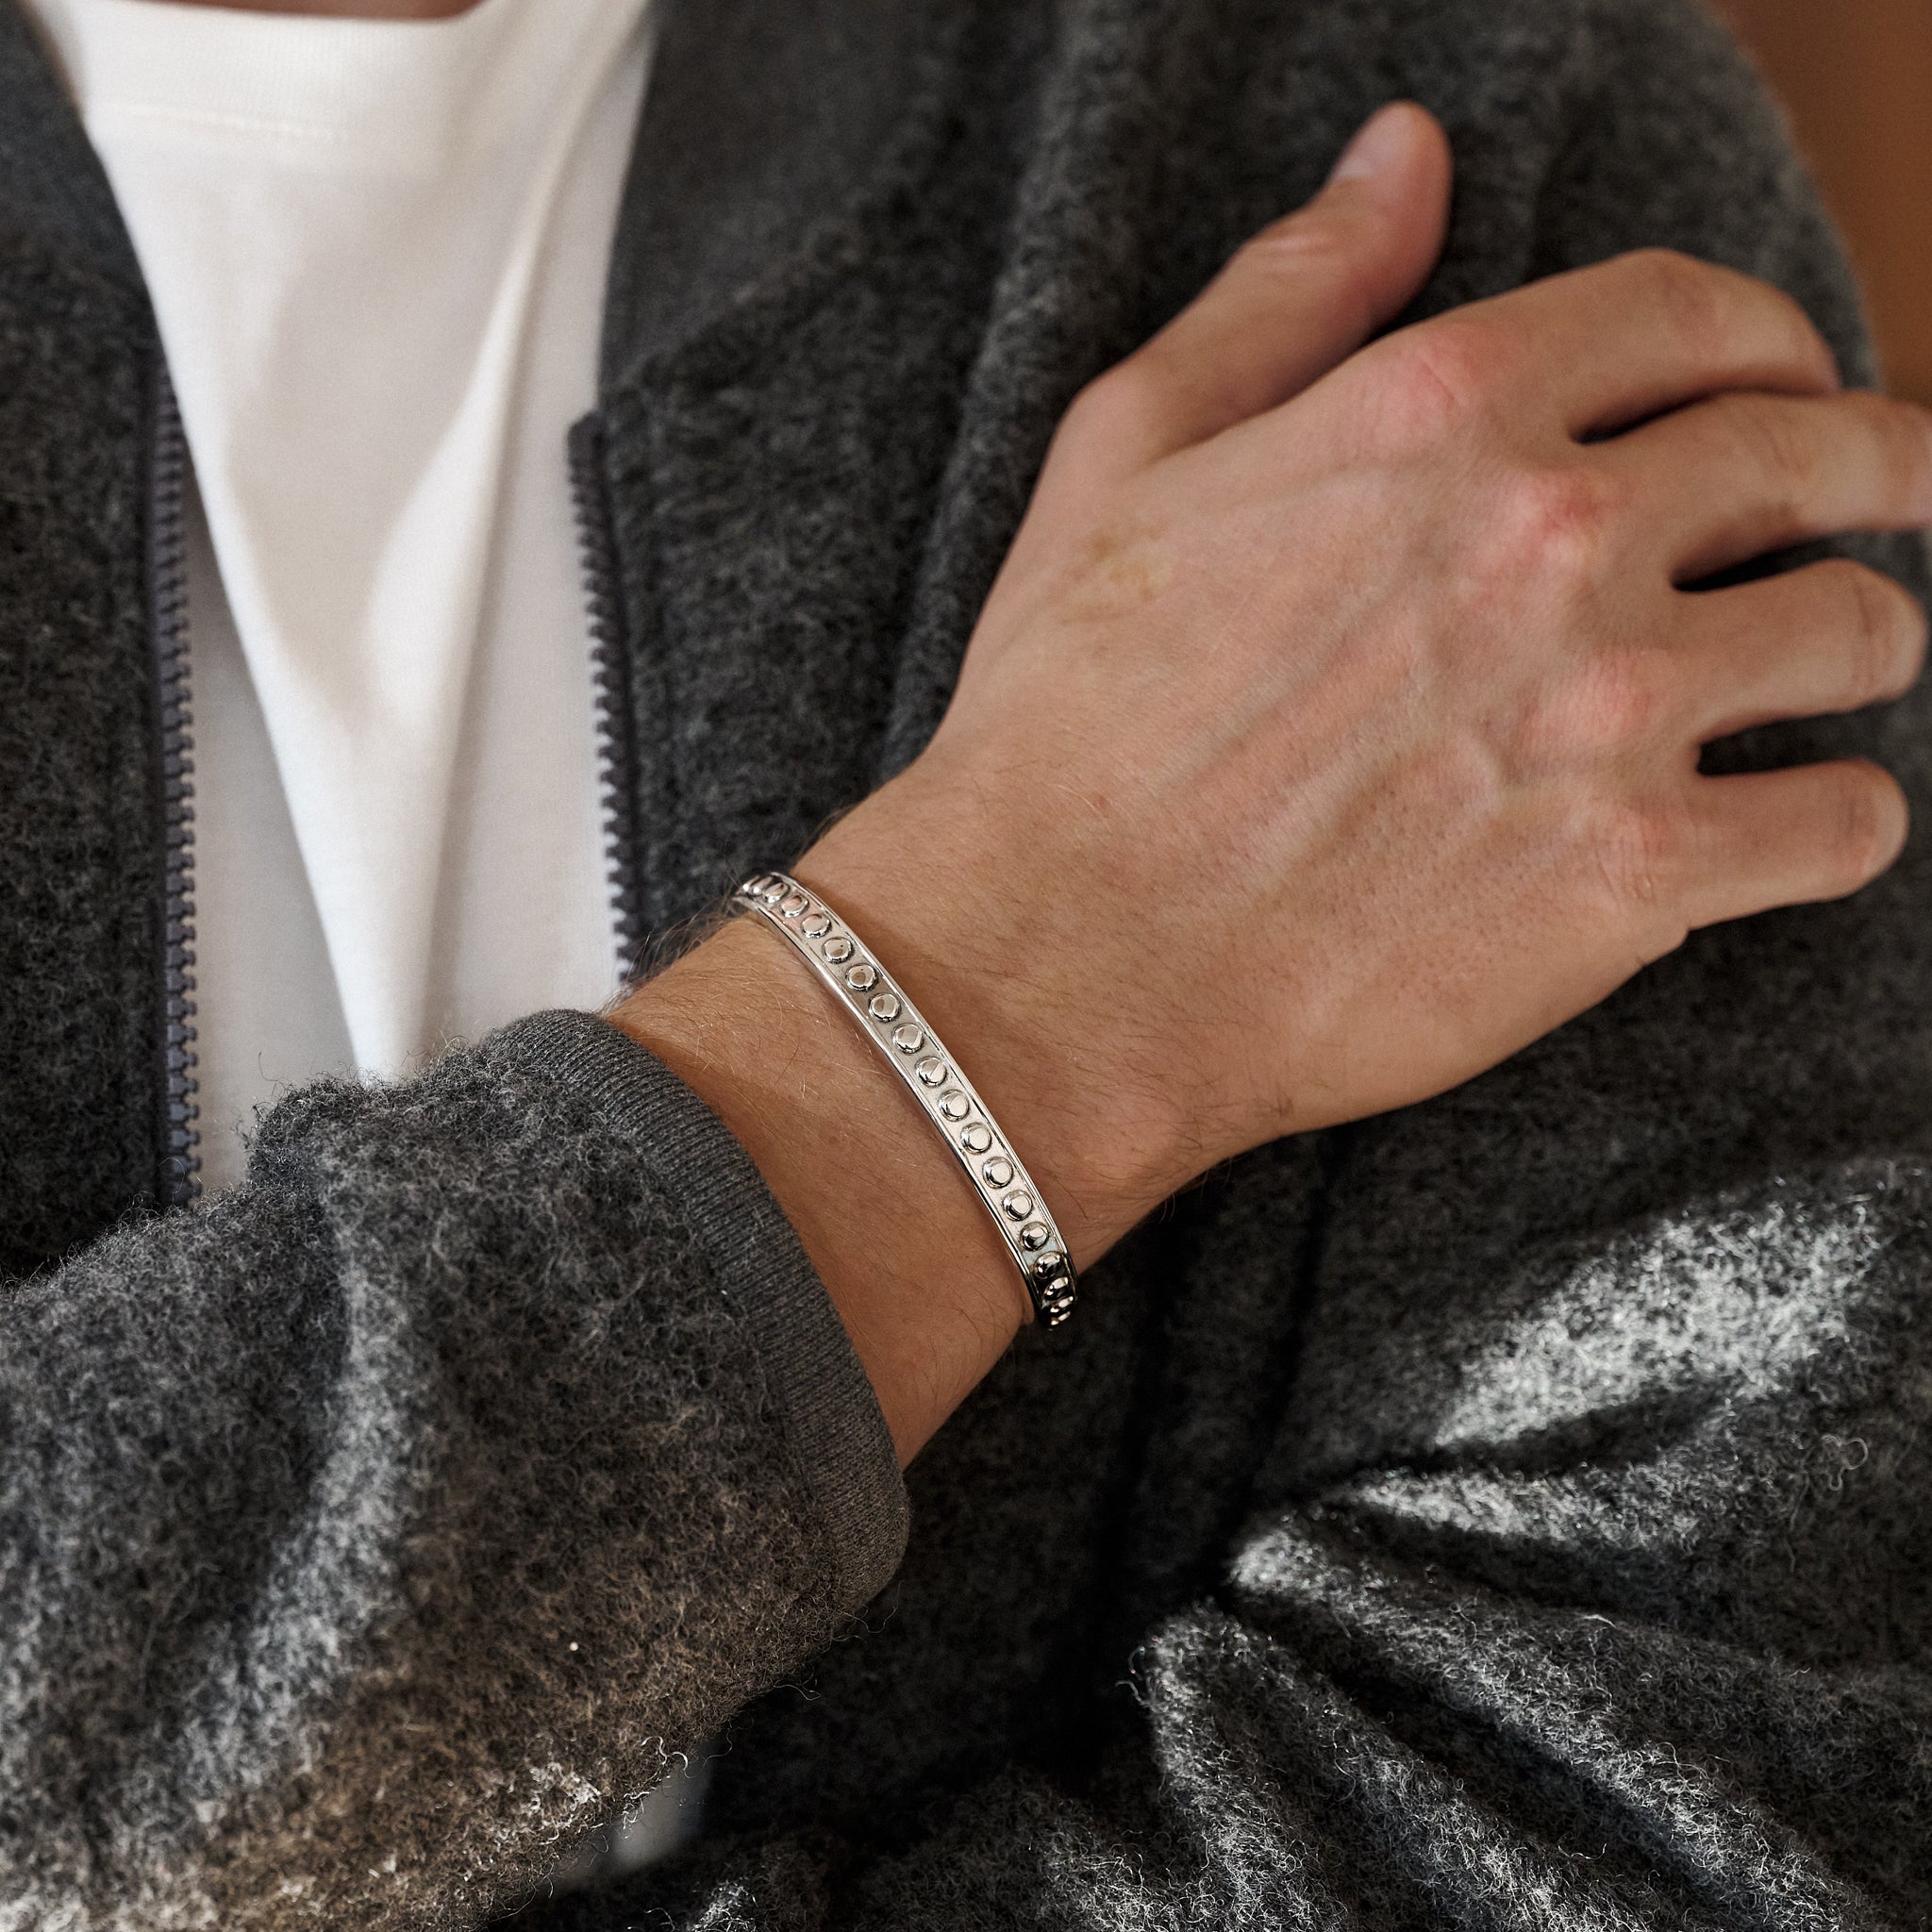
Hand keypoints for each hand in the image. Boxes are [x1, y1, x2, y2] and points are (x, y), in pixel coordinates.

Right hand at [802, 100, 1931, 1260]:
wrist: (1054, 963)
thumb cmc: (1065, 723)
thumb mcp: (1129, 459)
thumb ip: (1286, 296)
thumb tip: (1403, 154)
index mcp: (1437, 412)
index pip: (1693, 314)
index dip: (1766, 339)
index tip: (1784, 382)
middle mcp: (1552, 538)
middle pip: (1820, 453)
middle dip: (1878, 464)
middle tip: (1890, 496)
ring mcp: (1607, 711)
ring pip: (1858, 631)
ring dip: (1862, 637)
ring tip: (1834, 668)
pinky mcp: (1633, 880)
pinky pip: (1842, 826)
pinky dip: (1843, 820)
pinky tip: (1803, 822)